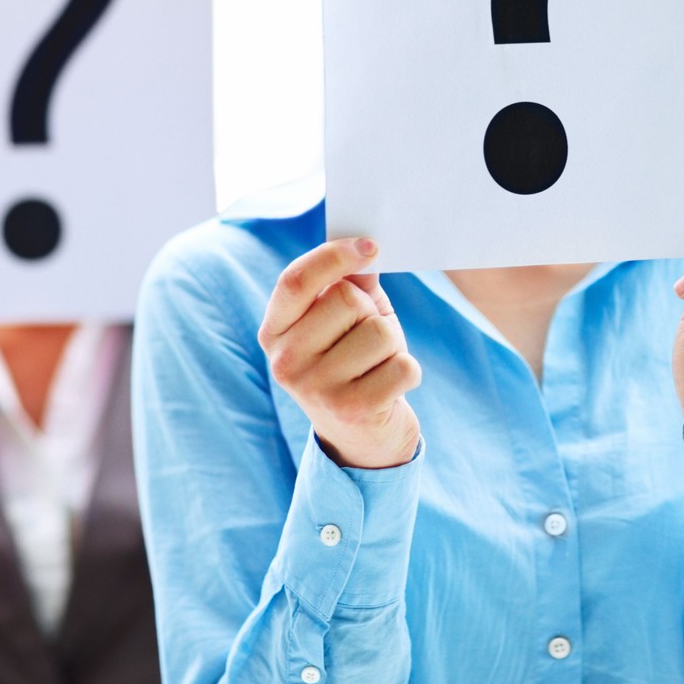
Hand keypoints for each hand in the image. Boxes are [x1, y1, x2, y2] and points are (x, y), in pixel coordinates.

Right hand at [259, 238, 421, 469]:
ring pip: (381, 331)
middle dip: (373, 313)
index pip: (296, 281)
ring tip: (377, 367)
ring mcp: (315, 389)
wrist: (362, 438)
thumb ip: (351, 284)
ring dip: (393, 345)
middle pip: (348, 299)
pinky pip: (403, 365)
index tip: (371, 246)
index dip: (334, 256)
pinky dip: (409, 371)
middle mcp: (285, 361)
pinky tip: (391, 388)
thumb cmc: (355, 363)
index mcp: (274, 331)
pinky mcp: (351, 411)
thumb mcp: (346, 322)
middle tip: (367, 342)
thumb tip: (366, 253)